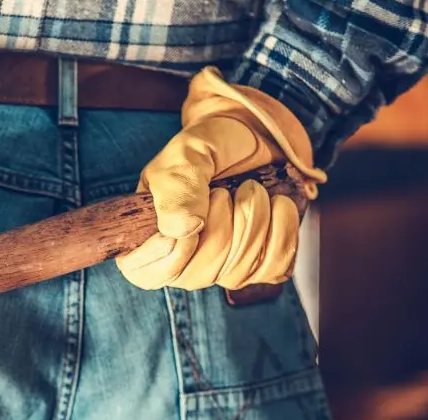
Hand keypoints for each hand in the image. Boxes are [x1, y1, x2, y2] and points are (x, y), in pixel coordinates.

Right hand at [115, 67, 326, 290]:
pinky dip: (282, 229)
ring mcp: (223, 267)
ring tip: (250, 188)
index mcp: (151, 233)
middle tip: (223, 189)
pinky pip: (275, 267)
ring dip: (254, 218)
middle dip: (222, 223)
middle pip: (199, 274)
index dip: (169, 255)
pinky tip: (275, 205)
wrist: (257, 136)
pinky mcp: (262, 264)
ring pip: (239, 271)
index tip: (194, 219)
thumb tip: (182, 231)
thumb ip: (177, 189)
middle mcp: (185, 259)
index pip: (145, 273)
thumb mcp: (186, 154)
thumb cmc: (212, 145)